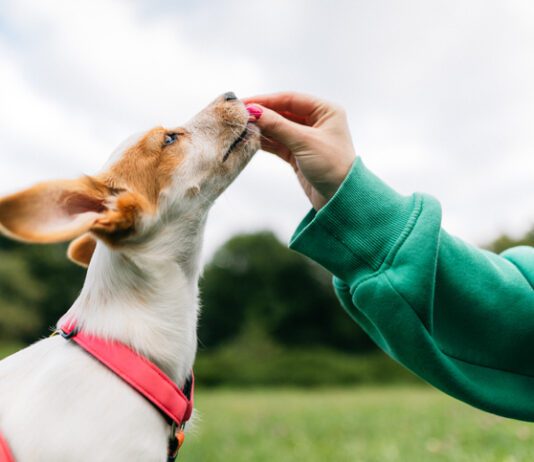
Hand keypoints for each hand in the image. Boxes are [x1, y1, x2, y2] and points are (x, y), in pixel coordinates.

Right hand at [244, 92, 355, 209]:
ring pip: (278, 128)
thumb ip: (277, 125)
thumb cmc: (332, 166)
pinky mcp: (298, 154)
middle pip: (283, 112)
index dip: (266, 100)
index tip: (245, 103)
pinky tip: (250, 139)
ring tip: (240, 127)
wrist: (340, 199)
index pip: (290, 99)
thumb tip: (253, 111)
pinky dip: (265, 141)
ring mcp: (307, 138)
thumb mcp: (304, 142)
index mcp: (326, 111)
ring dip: (261, 128)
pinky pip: (278, 143)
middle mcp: (317, 121)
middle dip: (262, 114)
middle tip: (239, 115)